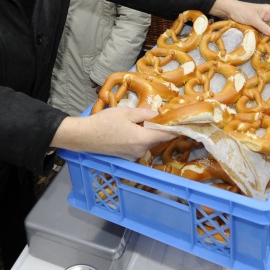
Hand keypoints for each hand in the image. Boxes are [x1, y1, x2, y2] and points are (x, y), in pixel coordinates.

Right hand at [51, 107, 174, 160]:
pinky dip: (138, 139)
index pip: (167, 136)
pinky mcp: (126, 157)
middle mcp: (141, 151)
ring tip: (136, 121)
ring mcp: (133, 156)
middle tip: (155, 115)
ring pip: (146, 143)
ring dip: (146, 133)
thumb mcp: (126, 112)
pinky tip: (127, 130)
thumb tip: (158, 115)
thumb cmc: (105, 122)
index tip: (184, 124)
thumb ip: (145, 114)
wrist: (85, 136)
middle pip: (156, 139)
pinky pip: (138, 147)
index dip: (176, 129)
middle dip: (157, 128)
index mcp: (143, 139)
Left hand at [209, 0, 269, 34]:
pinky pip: (264, 33)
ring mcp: (262, 22)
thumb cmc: (241, 11)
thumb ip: (263, 26)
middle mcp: (268, 16)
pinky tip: (267, 44)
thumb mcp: (252, 18)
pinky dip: (265, 38)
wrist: (228, 11)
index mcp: (269, 11)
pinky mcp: (257, 27)